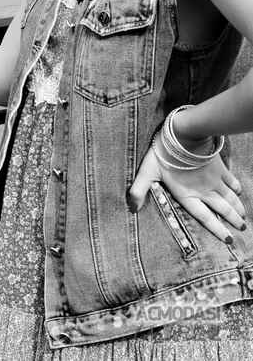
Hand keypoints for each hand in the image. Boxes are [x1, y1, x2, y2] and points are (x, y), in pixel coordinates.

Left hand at [127, 128, 245, 242]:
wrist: (183, 134)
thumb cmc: (163, 154)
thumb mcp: (147, 172)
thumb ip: (139, 190)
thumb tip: (131, 208)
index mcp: (187, 195)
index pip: (205, 217)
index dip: (217, 229)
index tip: (229, 239)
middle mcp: (204, 190)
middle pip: (222, 209)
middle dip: (233, 220)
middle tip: (243, 229)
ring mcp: (214, 179)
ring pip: (230, 197)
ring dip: (238, 208)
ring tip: (244, 217)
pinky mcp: (219, 167)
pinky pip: (231, 181)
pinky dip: (237, 189)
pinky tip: (239, 193)